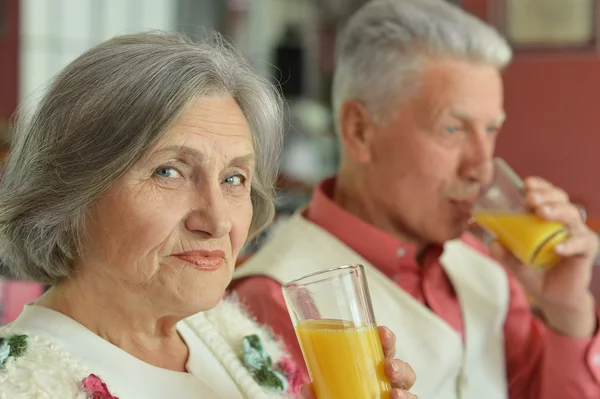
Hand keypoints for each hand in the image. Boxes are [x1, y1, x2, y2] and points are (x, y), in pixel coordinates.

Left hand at [300, 326, 416, 398]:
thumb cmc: (339, 390)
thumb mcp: (326, 386)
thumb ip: (318, 388)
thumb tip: (308, 389)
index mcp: (373, 363)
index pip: (385, 347)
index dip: (387, 338)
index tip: (381, 332)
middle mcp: (388, 379)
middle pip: (403, 368)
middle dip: (400, 366)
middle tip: (388, 367)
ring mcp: (394, 394)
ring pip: (410, 390)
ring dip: (405, 391)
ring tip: (394, 395)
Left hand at [489, 177, 597, 336]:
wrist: (551, 296)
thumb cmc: (534, 271)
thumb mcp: (514, 260)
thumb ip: (503, 251)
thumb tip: (493, 243)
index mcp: (547, 217)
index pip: (546, 194)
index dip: (539, 186)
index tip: (526, 184)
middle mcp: (564, 221)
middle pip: (561, 199)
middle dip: (546, 195)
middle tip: (530, 199)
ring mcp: (577, 234)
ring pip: (572, 216)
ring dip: (557, 211)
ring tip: (542, 213)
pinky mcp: (586, 251)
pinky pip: (582, 243)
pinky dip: (570, 244)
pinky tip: (557, 248)